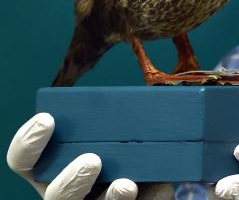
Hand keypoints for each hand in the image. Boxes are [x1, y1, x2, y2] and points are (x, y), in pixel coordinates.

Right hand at [6, 113, 172, 198]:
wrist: (149, 177)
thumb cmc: (125, 149)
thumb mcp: (115, 135)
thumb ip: (117, 125)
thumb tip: (137, 106)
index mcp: (56, 169)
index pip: (25, 162)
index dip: (28, 143)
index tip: (47, 119)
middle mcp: (66, 194)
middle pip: (54, 197)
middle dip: (71, 181)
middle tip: (92, 160)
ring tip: (126, 185)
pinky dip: (146, 199)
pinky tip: (156, 188)